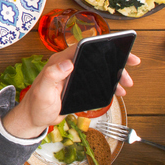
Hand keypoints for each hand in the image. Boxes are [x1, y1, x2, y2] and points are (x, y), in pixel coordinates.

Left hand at [2, 45, 139, 139]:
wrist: (34, 118)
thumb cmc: (36, 105)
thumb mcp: (43, 90)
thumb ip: (52, 75)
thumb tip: (68, 62)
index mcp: (60, 62)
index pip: (85, 47)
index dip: (103, 45)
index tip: (120, 49)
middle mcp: (68, 66)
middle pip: (95, 57)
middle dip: (115, 62)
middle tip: (130, 70)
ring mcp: (73, 76)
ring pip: (98, 70)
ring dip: (114, 75)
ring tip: (126, 85)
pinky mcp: (76, 86)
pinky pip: (96, 81)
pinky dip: (108, 85)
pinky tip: (117, 91)